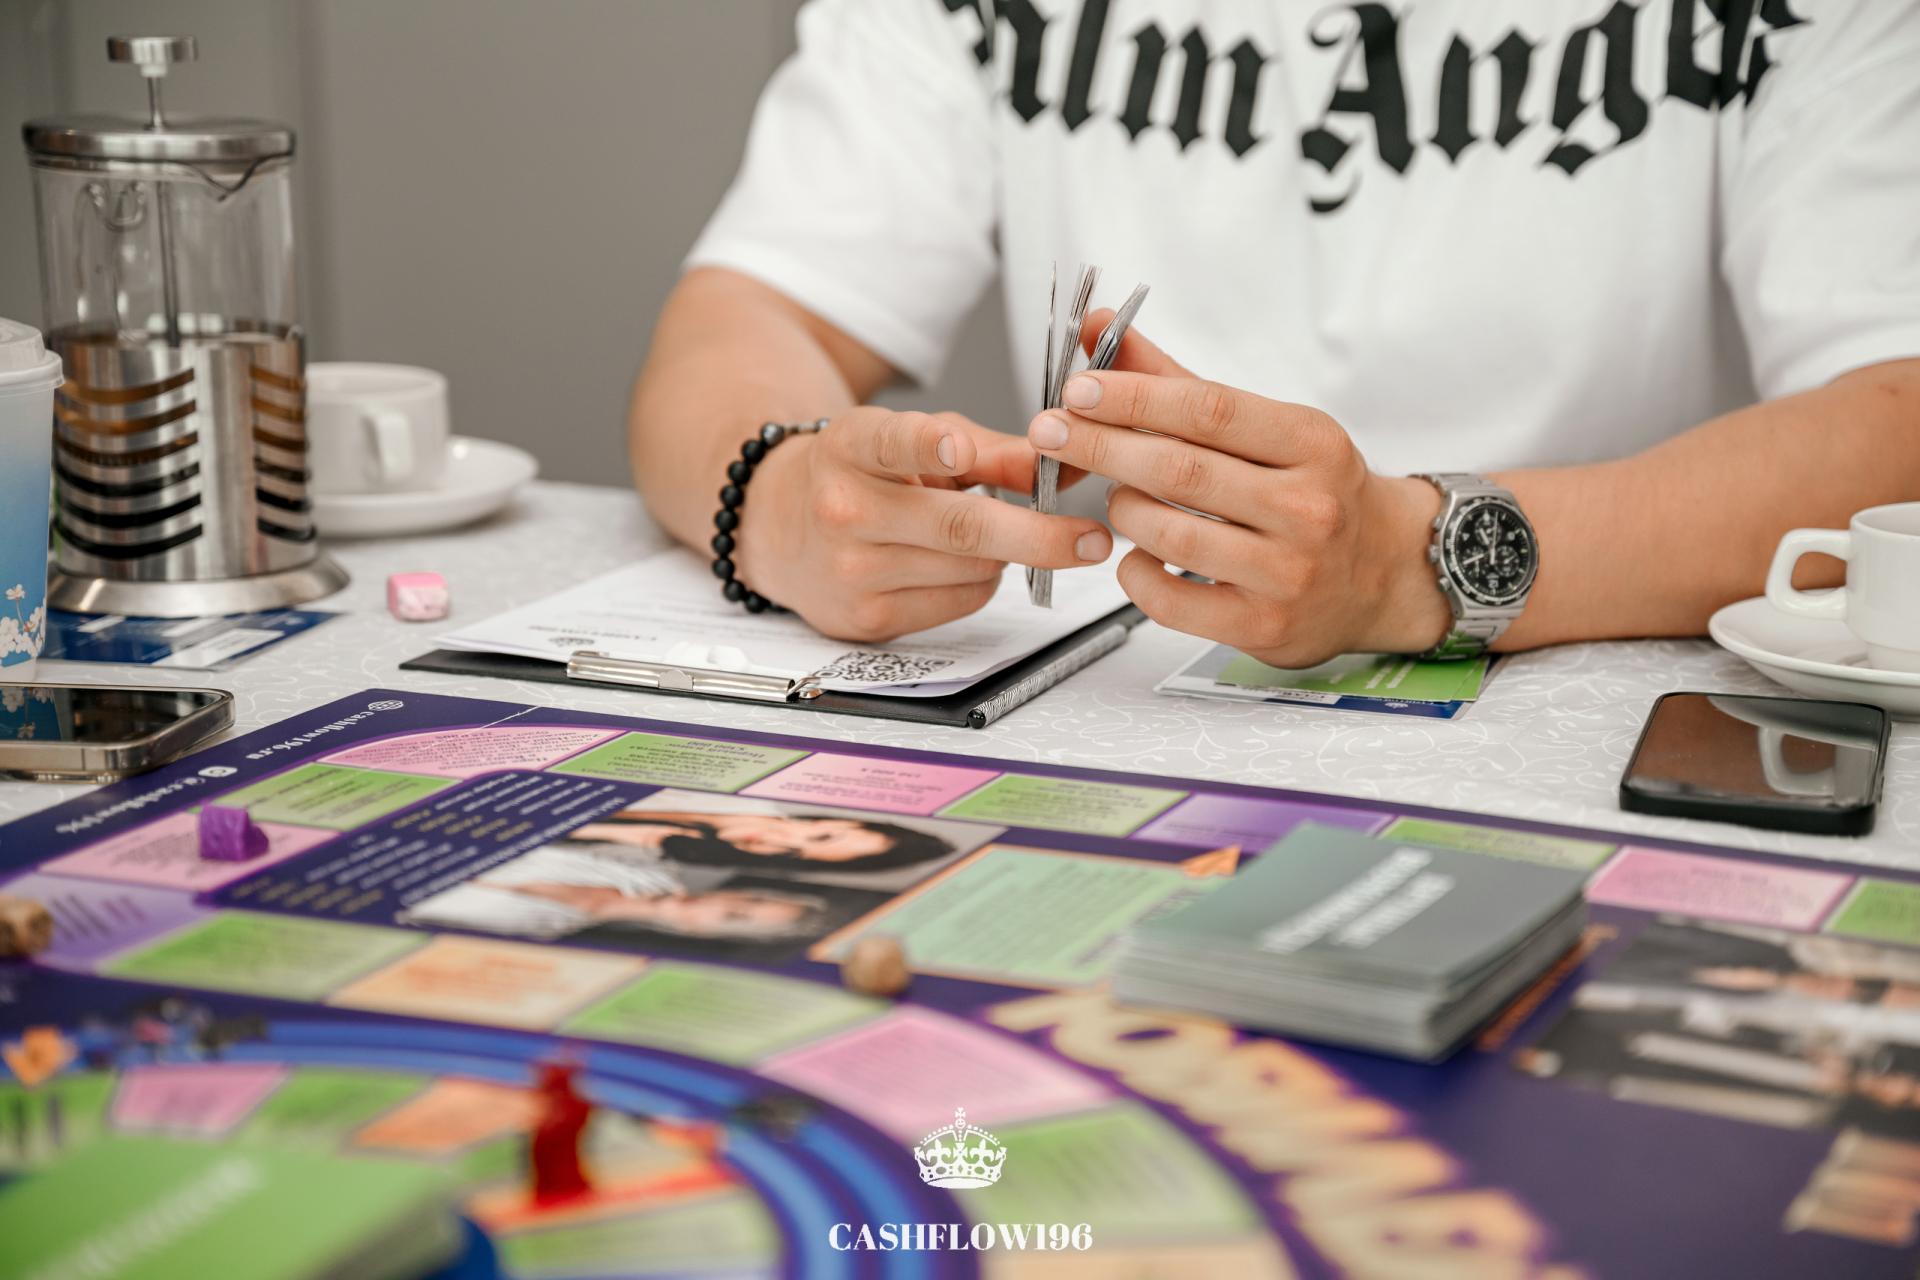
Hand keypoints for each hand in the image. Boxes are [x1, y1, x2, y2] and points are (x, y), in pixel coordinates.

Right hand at [734, 406, 1111, 641]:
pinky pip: (961, 603)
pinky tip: (954, 564)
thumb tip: (1062, 464)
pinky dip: (980, 583)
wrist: (779, 528)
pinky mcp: (867, 620)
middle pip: (958, 527)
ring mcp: (852, 572)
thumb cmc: (862, 475)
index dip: (930, 446)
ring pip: (972, 569)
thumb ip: (990, 450)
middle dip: (1037, 535)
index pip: (891, 444)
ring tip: (984, 532)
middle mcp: (844, 510)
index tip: (962, 448)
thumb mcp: (914, 441)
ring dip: (1004, 553)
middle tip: (1092, 539)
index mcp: (852, 448)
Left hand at [1027, 318, 1448, 665]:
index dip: (1135, 397)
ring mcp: (1288, 571)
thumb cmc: (1315, 491)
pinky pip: (1170, 600)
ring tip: (1118, 496)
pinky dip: (1135, 573)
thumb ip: (1176, 382)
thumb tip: (1100, 327)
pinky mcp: (1264, 625)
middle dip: (1102, 446)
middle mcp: (1307, 506)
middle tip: (1051, 433)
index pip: (1209, 409)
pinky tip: (1135, 555)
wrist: (1385, 573)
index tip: (1079, 390)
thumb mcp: (1267, 427)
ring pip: (1170, 535)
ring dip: (1124, 509)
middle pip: (1181, 470)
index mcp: (1310, 442)